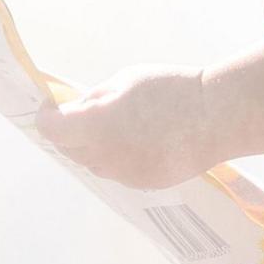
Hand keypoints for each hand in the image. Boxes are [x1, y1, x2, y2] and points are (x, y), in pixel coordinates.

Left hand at [38, 68, 221, 188]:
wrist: (216, 117)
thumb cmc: (171, 89)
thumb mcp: (126, 80)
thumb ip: (96, 98)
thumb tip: (80, 108)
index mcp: (95, 126)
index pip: (53, 130)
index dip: (47, 117)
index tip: (52, 107)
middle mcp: (104, 156)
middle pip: (70, 150)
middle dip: (69, 133)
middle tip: (80, 115)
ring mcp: (125, 174)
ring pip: (94, 164)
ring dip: (92, 147)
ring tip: (113, 128)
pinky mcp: (144, 183)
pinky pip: (119, 171)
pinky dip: (117, 158)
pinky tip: (138, 141)